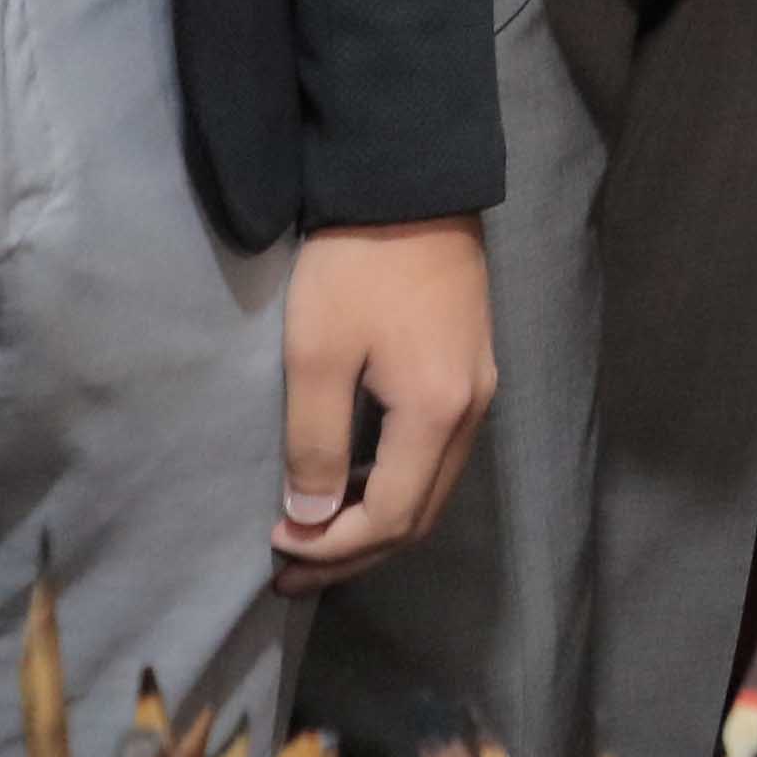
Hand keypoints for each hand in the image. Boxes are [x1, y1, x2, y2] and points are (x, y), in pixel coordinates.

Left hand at [271, 219, 493, 586]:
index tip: (276, 548)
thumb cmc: (354, 267)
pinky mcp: (472, 370)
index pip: (391, 516)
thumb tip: (312, 519)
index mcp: (437, 412)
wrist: (410, 185)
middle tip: (290, 571)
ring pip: (432, 489)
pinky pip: (437, 458)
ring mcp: (480, 391)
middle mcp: (472, 412)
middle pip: (420, 515)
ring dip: (375, 524)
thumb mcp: (317, 355)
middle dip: (355, 553)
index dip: (334, 547)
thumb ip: (314, 443)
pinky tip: (352, 486)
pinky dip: (394, 488)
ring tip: (314, 540)